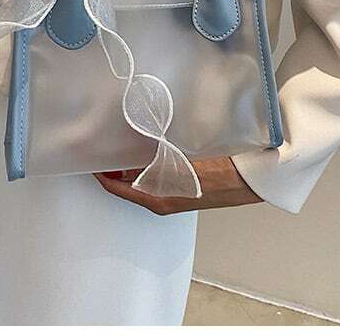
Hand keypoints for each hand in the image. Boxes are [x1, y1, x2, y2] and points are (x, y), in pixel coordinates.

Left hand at [94, 156, 261, 214]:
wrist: (249, 177)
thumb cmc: (218, 171)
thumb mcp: (177, 162)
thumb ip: (150, 158)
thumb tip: (127, 151)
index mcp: (155, 198)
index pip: (115, 187)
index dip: (100, 173)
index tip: (89, 158)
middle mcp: (162, 200)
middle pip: (127, 184)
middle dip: (115, 165)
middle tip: (105, 143)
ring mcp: (175, 194)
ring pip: (143, 179)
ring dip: (133, 163)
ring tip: (125, 139)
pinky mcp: (187, 186)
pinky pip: (158, 175)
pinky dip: (149, 162)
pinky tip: (153, 143)